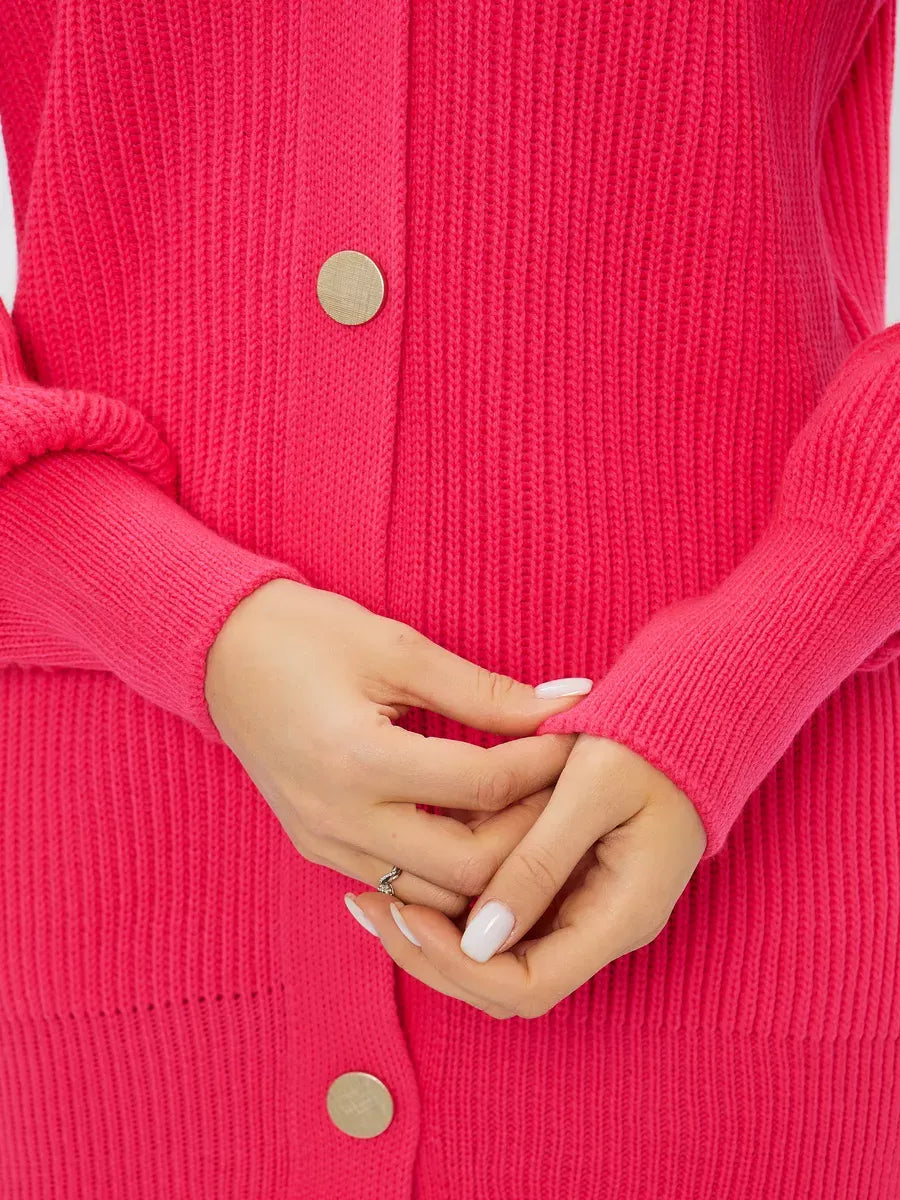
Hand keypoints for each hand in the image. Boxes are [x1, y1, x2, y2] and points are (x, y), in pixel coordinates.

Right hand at [204, 577, 584, 915]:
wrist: (218, 653)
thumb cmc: (305, 635)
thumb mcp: (398, 648)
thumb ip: (484, 690)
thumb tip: (568, 703)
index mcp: (357, 761)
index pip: (482, 787)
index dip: (544, 764)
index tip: (579, 738)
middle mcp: (337, 820)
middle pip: (469, 868)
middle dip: (531, 834)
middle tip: (564, 789)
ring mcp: (323, 843)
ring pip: (437, 896)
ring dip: (492, 862)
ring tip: (529, 810)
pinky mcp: (318, 849)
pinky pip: (399, 884)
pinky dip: (447, 867)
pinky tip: (476, 824)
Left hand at [352, 733, 706, 1015]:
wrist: (696, 714)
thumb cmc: (652, 740)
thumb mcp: (594, 787)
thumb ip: (541, 861)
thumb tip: (480, 937)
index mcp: (620, 913)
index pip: (526, 985)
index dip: (458, 964)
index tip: (406, 911)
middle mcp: (604, 926)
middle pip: (505, 984)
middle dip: (434, 957)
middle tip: (371, 907)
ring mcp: (588, 907)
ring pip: (501, 956)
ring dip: (440, 935)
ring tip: (376, 893)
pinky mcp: (572, 883)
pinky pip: (509, 913)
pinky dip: (460, 901)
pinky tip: (415, 864)